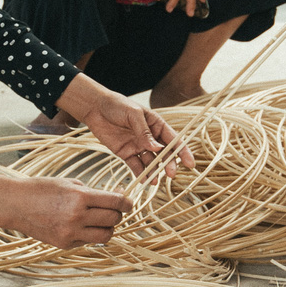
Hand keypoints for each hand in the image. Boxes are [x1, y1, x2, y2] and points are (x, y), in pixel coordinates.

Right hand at [0, 172, 133, 247]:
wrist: (16, 204)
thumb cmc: (43, 189)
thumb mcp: (70, 183)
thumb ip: (93, 192)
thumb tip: (116, 196)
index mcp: (80, 197)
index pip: (115, 202)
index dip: (126, 202)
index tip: (128, 202)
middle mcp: (77, 216)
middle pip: (113, 219)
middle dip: (117, 214)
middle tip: (113, 209)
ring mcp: (71, 233)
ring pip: (105, 235)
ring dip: (107, 227)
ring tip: (99, 220)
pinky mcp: (64, 244)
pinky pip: (88, 241)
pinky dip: (89, 234)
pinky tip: (80, 225)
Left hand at [59, 77, 192, 178]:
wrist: (95, 107)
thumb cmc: (116, 105)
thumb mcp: (133, 114)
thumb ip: (144, 132)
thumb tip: (157, 149)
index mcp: (156, 124)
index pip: (173, 140)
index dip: (183, 152)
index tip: (190, 164)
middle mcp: (150, 137)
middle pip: (164, 154)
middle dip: (169, 164)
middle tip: (171, 174)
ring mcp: (138, 146)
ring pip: (150, 162)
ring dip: (154, 172)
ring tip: (155, 181)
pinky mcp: (126, 153)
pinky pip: (136, 166)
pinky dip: (141, 174)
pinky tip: (145, 180)